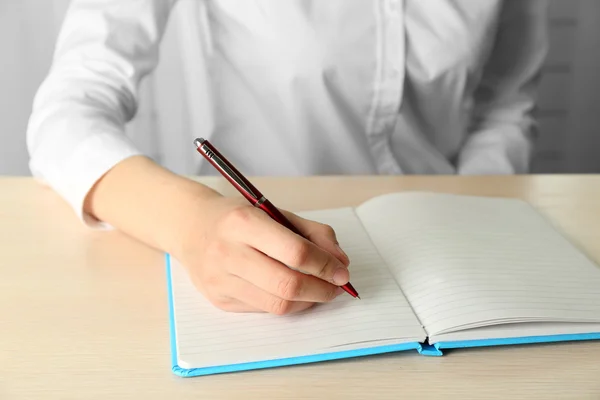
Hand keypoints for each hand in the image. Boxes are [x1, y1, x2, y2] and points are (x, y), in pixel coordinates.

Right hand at [176, 195, 350, 314]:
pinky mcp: (219, 300)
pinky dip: (287, 304)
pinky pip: (264, 309)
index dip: (325, 265)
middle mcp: (229, 252)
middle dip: (322, 290)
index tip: (342, 271)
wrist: (189, 226)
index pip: (295, 252)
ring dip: (308, 302)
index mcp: (244, 222)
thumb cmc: (236, 217)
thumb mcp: (274, 212)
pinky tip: (293, 293)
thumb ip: (312, 232)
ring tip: (319, 291)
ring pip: (277, 304)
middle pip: (287, 284)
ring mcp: (221, 280)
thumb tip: (340, 262)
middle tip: (336, 286)